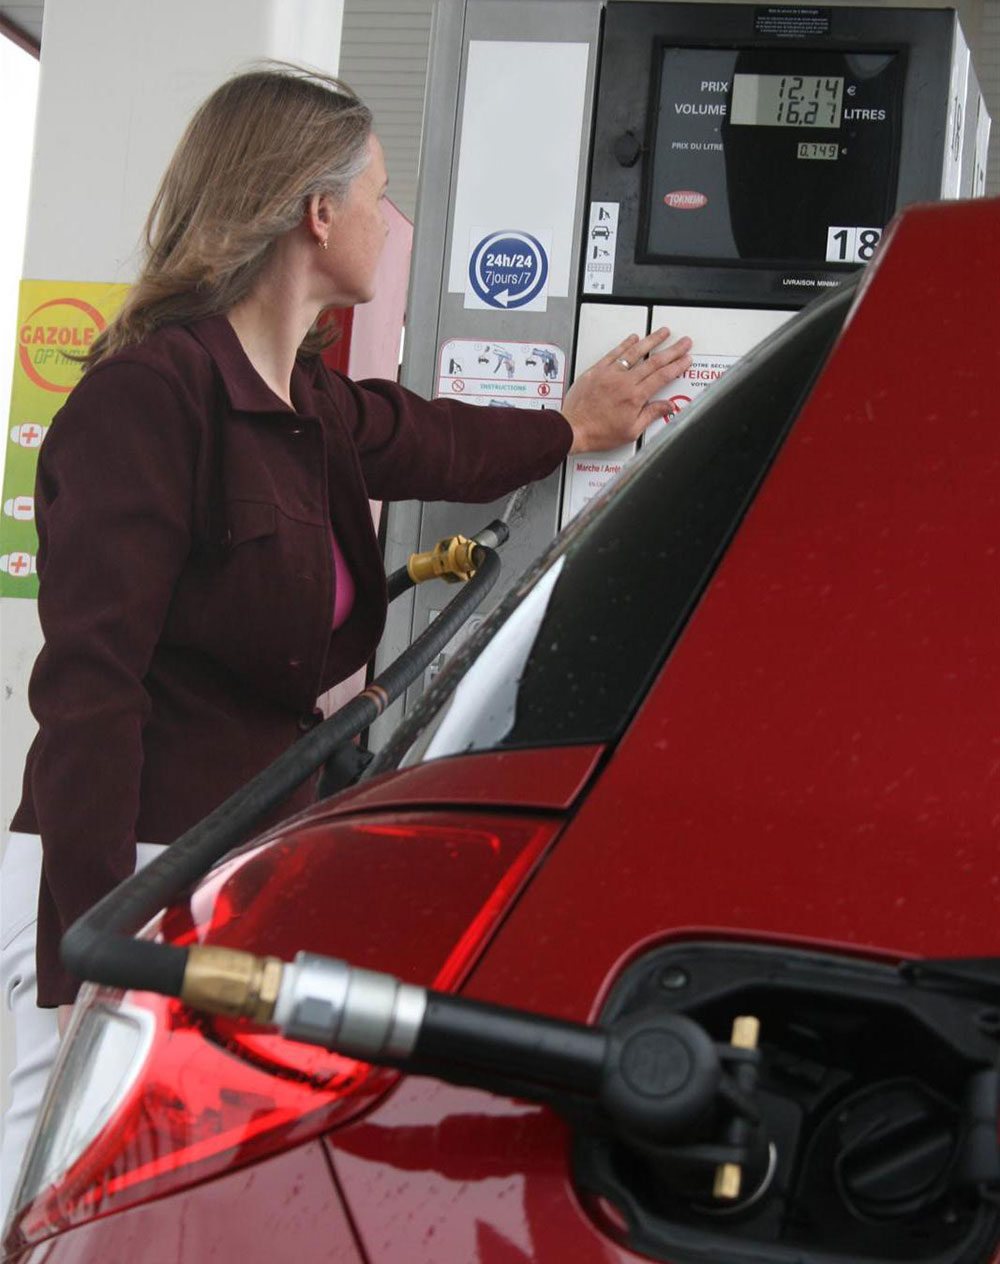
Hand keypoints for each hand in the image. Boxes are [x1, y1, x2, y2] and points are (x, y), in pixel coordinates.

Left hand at [561, 328, 692, 454]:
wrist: (572, 428)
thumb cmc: (598, 432)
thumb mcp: (630, 431)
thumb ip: (651, 415)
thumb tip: (667, 406)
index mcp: (635, 397)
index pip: (662, 376)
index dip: (677, 366)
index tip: (686, 359)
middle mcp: (624, 382)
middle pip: (654, 361)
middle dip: (672, 350)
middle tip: (684, 342)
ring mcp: (609, 374)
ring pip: (635, 352)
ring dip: (652, 340)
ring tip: (664, 332)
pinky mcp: (596, 371)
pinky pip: (614, 353)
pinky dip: (625, 344)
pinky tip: (634, 338)